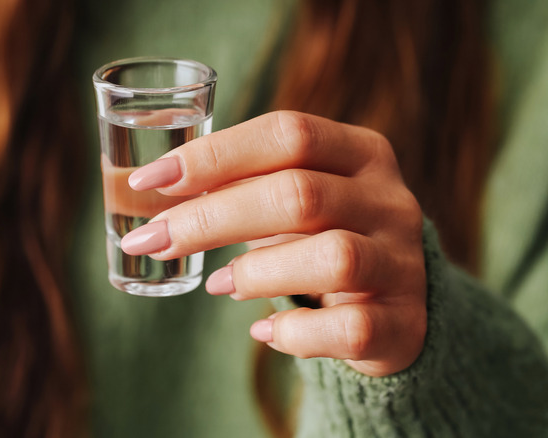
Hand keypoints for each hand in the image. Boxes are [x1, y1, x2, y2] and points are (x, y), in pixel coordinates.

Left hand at [121, 111, 425, 376]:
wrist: (396, 304)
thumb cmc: (321, 238)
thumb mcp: (290, 199)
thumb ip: (233, 188)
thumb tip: (144, 186)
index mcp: (361, 153)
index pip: (288, 134)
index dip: (214, 154)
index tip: (148, 180)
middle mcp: (390, 201)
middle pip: (299, 195)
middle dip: (212, 217)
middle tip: (154, 239)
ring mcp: (403, 264)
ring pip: (332, 258)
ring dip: (256, 273)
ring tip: (218, 284)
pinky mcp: (404, 325)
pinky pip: (349, 329)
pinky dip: (295, 333)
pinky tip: (264, 333)